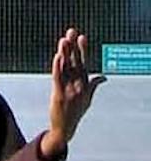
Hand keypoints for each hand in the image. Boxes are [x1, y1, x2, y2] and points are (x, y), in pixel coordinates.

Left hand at [41, 28, 105, 159]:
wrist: (65, 128)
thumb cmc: (76, 113)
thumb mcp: (88, 98)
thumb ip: (94, 85)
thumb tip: (103, 77)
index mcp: (85, 84)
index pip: (83, 63)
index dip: (82, 50)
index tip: (81, 36)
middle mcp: (78, 85)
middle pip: (75, 62)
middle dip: (73, 47)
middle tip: (71, 32)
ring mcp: (68, 90)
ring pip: (66, 68)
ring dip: (65, 53)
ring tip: (63, 40)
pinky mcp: (58, 95)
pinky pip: (58, 78)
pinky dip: (57, 67)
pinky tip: (57, 57)